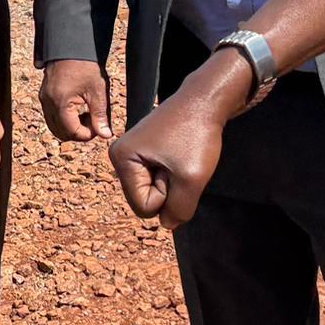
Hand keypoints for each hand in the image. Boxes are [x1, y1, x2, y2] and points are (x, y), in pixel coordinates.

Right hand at [38, 60, 111, 141]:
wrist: (73, 44)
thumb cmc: (86, 65)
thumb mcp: (97, 91)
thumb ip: (100, 116)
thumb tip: (106, 135)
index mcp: (60, 103)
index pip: (72, 132)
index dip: (87, 135)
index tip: (99, 128)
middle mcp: (48, 102)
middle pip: (60, 132)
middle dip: (78, 132)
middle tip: (94, 123)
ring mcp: (44, 98)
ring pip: (54, 125)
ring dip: (70, 126)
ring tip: (87, 115)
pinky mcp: (44, 94)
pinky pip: (51, 115)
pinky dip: (64, 118)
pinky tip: (79, 108)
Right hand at [108, 59, 240, 228]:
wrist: (205, 100)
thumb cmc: (197, 135)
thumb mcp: (192, 179)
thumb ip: (180, 210)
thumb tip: (168, 224)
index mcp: (121, 159)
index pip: (144, 207)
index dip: (167, 194)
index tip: (176, 167)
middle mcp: (119, 156)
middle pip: (145, 200)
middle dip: (168, 188)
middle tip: (180, 161)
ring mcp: (132, 152)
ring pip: (154, 190)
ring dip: (173, 181)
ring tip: (181, 156)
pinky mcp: (145, 150)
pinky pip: (159, 177)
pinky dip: (174, 172)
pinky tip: (180, 153)